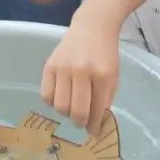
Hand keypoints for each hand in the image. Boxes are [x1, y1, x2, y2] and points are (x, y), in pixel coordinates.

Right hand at [40, 19, 119, 133]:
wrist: (92, 27)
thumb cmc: (105, 54)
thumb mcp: (113, 76)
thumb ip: (105, 100)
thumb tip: (95, 126)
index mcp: (102, 75)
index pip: (96, 110)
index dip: (94, 126)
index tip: (94, 132)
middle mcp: (81, 71)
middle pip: (75, 111)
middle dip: (80, 122)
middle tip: (82, 122)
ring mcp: (63, 68)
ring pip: (59, 106)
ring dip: (66, 112)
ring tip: (72, 107)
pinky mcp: (49, 65)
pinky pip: (46, 95)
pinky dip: (53, 102)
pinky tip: (61, 96)